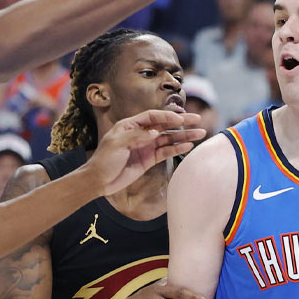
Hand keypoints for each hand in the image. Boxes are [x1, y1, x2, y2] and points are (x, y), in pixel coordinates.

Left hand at [85, 108, 204, 194]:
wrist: (99, 181)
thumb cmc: (104, 160)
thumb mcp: (117, 145)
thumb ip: (137, 137)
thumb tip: (156, 132)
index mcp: (130, 125)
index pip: (153, 117)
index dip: (168, 117)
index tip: (181, 119)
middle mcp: (140, 133)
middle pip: (164, 125)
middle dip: (182, 123)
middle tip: (198, 119)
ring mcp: (146, 146)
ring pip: (168, 139)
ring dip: (184, 136)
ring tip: (200, 133)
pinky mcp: (149, 159)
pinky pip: (166, 152)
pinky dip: (177, 149)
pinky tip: (188, 146)